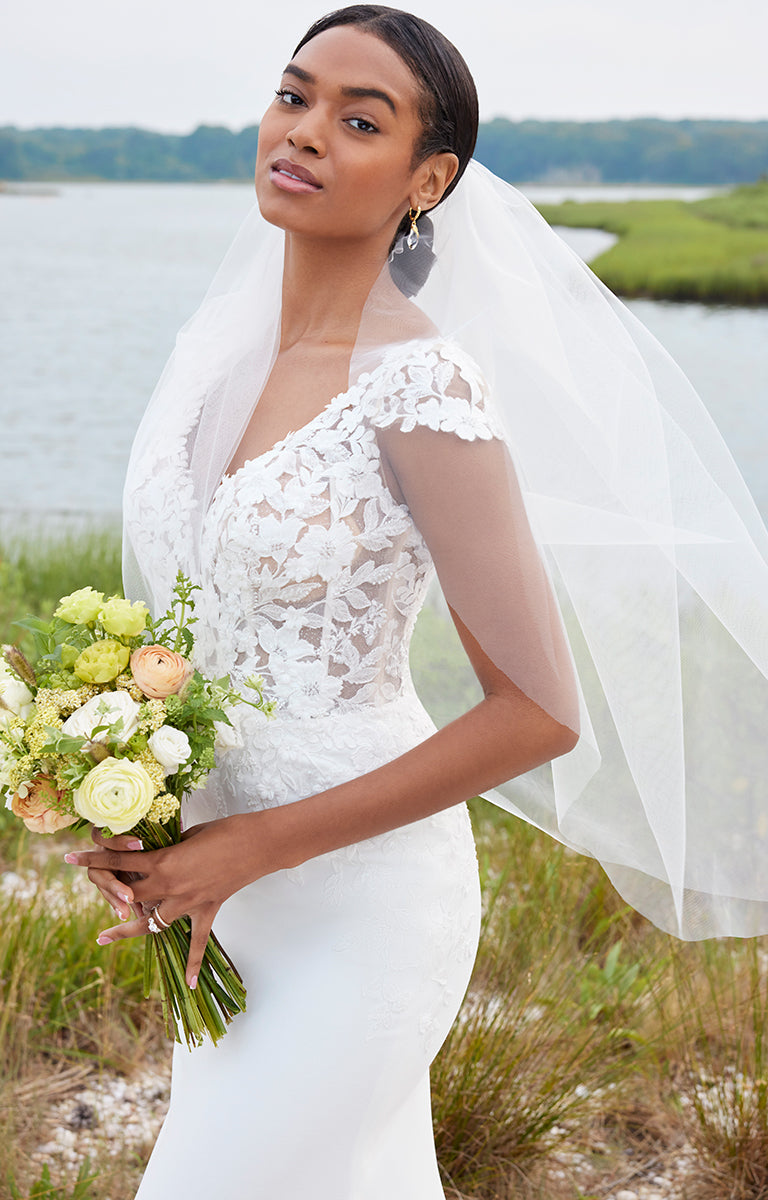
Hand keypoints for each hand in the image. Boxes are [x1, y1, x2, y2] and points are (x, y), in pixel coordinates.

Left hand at [64, 813, 273, 987]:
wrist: (258, 843)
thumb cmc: (225, 830)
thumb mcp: (189, 834)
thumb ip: (168, 848)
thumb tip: (156, 855)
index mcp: (163, 863)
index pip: (119, 862)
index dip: (92, 857)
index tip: (69, 857)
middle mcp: (170, 887)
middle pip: (128, 897)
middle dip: (105, 895)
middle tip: (80, 887)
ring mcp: (188, 903)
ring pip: (152, 924)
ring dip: (129, 930)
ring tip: (106, 937)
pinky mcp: (208, 911)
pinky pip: (198, 942)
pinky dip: (194, 963)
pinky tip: (191, 984)